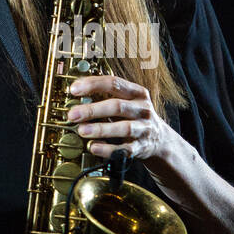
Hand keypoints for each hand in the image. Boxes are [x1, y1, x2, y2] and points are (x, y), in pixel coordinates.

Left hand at [65, 75, 179, 166]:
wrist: (159, 139)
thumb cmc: (135, 116)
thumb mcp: (127, 101)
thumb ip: (106, 96)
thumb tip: (76, 93)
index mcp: (137, 93)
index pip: (114, 83)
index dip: (93, 85)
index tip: (74, 89)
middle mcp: (142, 109)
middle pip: (117, 106)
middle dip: (92, 110)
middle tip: (73, 114)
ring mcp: (143, 128)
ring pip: (123, 128)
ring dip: (100, 129)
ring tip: (82, 131)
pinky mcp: (141, 147)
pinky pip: (125, 149)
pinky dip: (108, 149)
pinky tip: (94, 147)